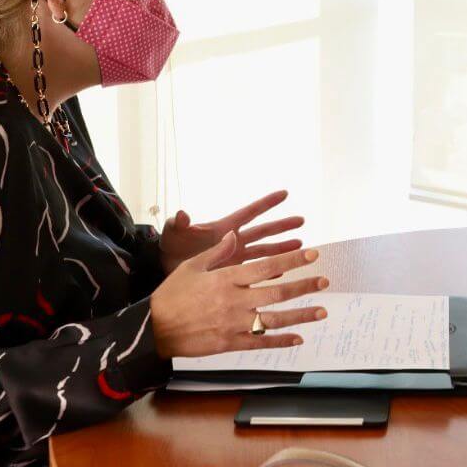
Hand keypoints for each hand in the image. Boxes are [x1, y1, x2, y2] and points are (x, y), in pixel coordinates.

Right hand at [150, 230, 330, 358]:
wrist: (154, 328)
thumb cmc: (172, 294)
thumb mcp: (193, 266)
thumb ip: (218, 252)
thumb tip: (236, 235)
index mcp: (228, 278)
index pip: (268, 267)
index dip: (292, 261)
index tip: (312, 255)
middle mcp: (236, 300)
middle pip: (278, 292)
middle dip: (304, 286)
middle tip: (325, 281)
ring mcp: (235, 323)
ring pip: (275, 319)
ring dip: (301, 315)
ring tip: (322, 311)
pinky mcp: (230, 343)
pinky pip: (261, 342)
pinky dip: (281, 340)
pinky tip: (298, 338)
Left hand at [159, 190, 302, 274]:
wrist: (165, 271)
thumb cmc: (169, 247)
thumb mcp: (173, 233)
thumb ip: (179, 224)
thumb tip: (182, 214)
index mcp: (223, 228)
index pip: (249, 212)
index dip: (266, 203)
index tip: (285, 193)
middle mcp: (233, 241)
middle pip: (263, 232)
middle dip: (282, 226)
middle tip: (301, 221)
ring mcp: (234, 257)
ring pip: (264, 252)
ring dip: (281, 249)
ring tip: (301, 246)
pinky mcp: (232, 273)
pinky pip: (255, 271)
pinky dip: (269, 271)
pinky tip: (283, 272)